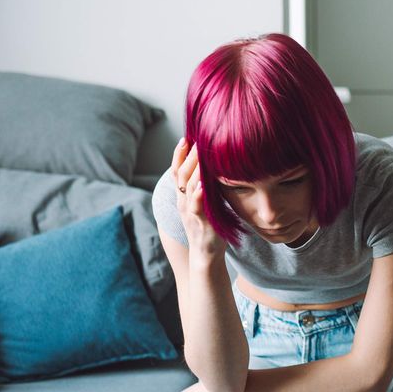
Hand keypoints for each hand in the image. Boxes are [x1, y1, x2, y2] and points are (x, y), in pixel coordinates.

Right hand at [171, 138, 226, 258]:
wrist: (206, 254)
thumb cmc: (209, 226)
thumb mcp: (205, 202)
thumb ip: (205, 186)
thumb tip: (215, 166)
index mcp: (184, 196)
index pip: (178, 171)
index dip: (179, 154)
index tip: (186, 137)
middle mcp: (183, 201)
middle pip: (181, 174)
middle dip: (187, 155)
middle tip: (193, 138)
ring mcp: (190, 211)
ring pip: (187, 187)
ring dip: (193, 169)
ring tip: (199, 153)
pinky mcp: (200, 222)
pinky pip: (196, 207)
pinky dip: (198, 195)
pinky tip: (203, 184)